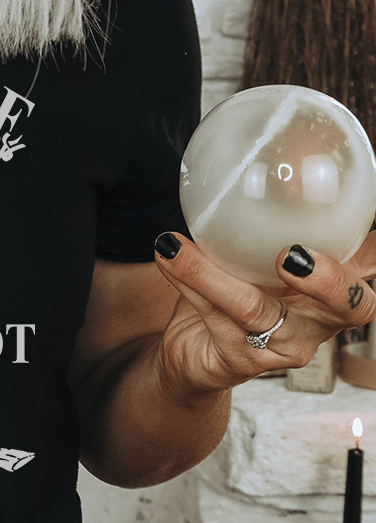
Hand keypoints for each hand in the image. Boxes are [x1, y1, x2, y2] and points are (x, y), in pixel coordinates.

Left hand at [152, 228, 375, 397]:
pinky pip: (213, 316)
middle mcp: (319, 320)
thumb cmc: (236, 293)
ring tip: (174, 246)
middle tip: (292, 255)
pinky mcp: (242, 360)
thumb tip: (253, 162)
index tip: (371, 221)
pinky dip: (186, 281)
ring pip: (254, 309)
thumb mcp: (257, 254)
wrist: (194, 352)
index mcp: (333, 286)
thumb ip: (269, 222)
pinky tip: (167, 257)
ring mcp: (284, 345)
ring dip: (210, 273)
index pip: (373, 263)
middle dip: (329, 280)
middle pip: (350, 306)